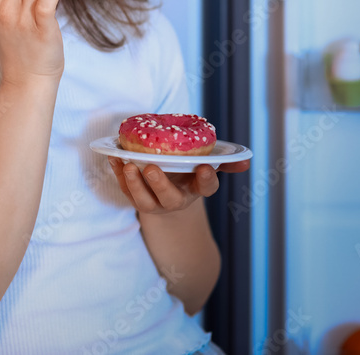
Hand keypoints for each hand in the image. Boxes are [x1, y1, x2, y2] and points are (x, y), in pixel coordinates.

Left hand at [108, 157, 250, 215]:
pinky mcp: (134, 197)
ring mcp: (153, 201)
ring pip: (142, 200)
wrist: (165, 188)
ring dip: (134, 184)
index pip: (206, 188)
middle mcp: (175, 200)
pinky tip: (114, 157)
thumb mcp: (205, 165)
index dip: (207, 179)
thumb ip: (224, 162)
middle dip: (160, 184)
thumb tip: (246, 161)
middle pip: (169, 198)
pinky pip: (124, 189)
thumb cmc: (188, 171)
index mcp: (196, 190)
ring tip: (128, 165)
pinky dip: (117, 174)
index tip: (204, 167)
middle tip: (152, 167)